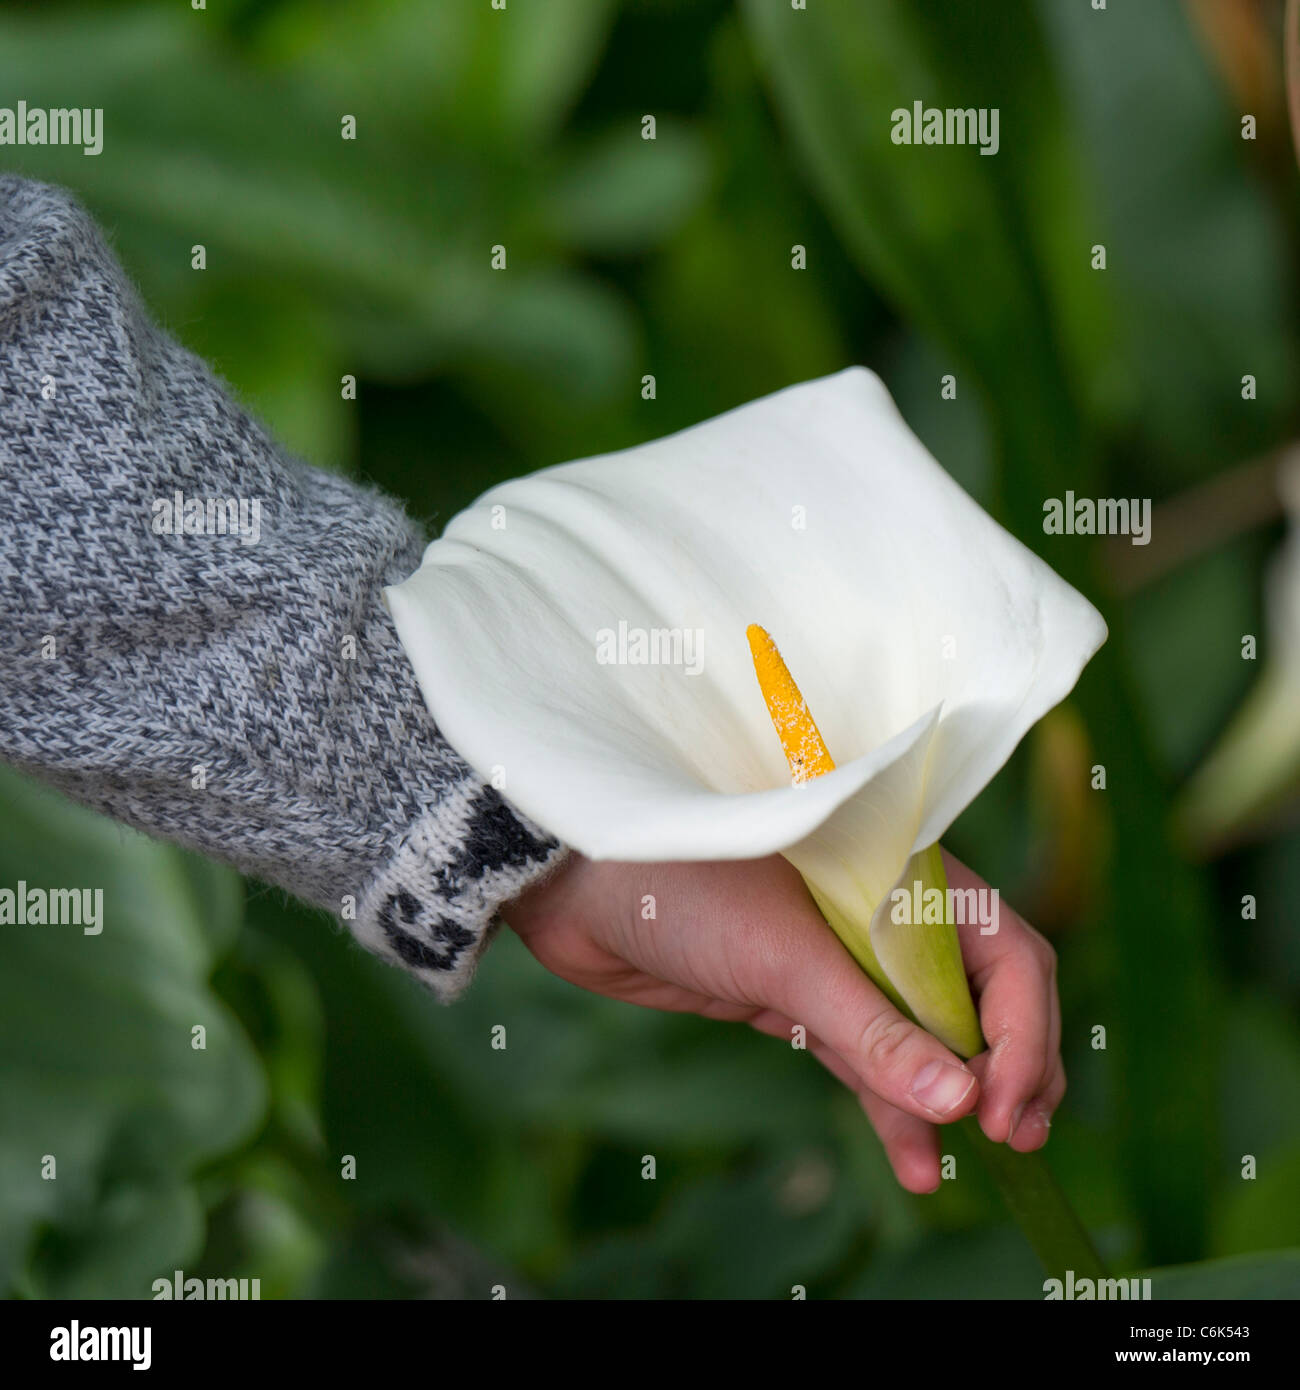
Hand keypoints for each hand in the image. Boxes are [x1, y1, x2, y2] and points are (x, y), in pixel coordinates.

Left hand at [504, 848, 1063, 1193]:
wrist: (580, 888)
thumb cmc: (684, 882)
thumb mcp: (786, 957)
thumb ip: (873, 1029)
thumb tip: (962, 1101)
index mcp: (904, 871)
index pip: (1005, 950)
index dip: (1022, 1030)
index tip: (1003, 1103)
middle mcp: (887, 913)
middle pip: (982, 997)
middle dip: (1007, 1066)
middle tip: (1015, 1137)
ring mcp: (843, 959)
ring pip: (925, 1037)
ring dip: (951, 1099)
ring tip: (979, 1160)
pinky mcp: (799, 999)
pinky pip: (867, 1058)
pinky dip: (893, 1105)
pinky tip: (918, 1161)